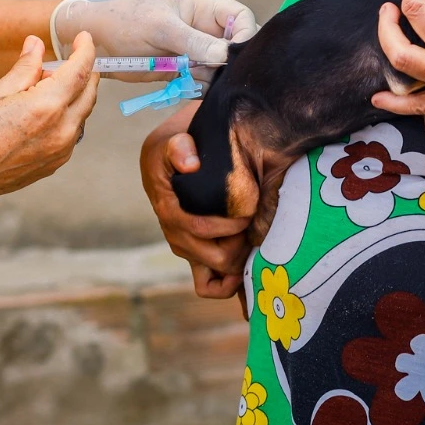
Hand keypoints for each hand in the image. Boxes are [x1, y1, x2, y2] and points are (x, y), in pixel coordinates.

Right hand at [0, 33, 100, 203]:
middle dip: (83, 72)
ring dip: (73, 96)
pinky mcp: (55, 163)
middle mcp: (61, 130)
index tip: (84, 38)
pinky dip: (65, 117)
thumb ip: (25, 67)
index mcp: (47, 106)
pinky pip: (71, 133)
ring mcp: (61, 150)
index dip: (86, 50)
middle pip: (89, 92)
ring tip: (41, 90)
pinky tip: (40, 115)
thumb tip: (37, 45)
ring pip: (82, 114)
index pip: (80, 70)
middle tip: (64, 62)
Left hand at [55, 0, 258, 77]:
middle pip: (236, 43)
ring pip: (224, 66)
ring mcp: (196, 48)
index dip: (245, 36)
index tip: (235, 57)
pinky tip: (186, 86)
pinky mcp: (186, 68)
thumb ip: (194, 41)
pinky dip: (202, 88)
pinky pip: (206, 80)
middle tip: (217, 73)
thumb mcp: (160, 28)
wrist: (97, 43)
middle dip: (231, 60)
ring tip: (192, 77)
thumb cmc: (125, 22)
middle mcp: (204, 25)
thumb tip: (226, 55)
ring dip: (215, 77)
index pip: (240, 16)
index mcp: (202, 4)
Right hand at [140, 105, 251, 298]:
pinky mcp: (194, 254)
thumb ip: (179, 147)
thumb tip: (190, 163)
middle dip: (241, 243)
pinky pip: (207, 285)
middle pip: (216, 258)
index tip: (249, 210)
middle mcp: (175, 232)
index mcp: (169, 208)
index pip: (201, 229)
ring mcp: (185, 246)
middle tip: (255, 223)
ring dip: (239, 258)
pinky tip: (244, 270)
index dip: (230, 226)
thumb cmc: (180, 146)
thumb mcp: (176, 139)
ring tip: (252, 235)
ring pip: (217, 272)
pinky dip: (226, 284)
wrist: (176, 154)